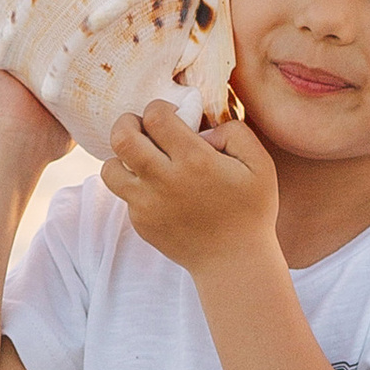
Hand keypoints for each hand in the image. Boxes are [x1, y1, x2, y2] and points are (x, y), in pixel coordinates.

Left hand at [100, 103, 278, 275]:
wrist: (234, 262)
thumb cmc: (251, 210)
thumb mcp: (260, 164)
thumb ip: (235, 132)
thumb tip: (203, 127)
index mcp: (195, 161)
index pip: (155, 116)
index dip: (160, 107)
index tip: (171, 115)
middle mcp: (165, 181)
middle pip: (121, 137)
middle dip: (127, 122)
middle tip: (141, 126)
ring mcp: (148, 205)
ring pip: (109, 169)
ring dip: (121, 157)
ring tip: (140, 158)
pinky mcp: (141, 223)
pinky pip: (124, 194)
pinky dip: (134, 185)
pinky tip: (157, 188)